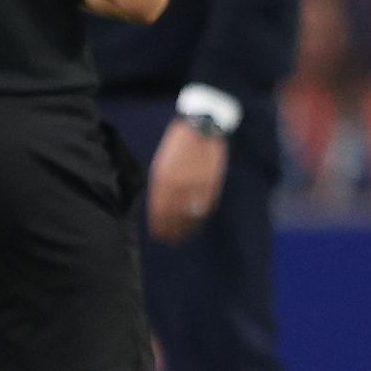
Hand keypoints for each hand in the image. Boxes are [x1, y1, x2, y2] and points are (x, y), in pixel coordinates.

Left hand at [146, 118, 228, 242]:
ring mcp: (198, 186)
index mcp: (164, 180)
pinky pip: (205, 207)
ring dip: (185, 228)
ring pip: (191, 214)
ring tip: (180, 238)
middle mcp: (181, 186)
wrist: (202, 129)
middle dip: (171, 230)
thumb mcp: (162, 164)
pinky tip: (195, 225)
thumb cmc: (177, 145)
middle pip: (175, 216)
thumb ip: (161, 185)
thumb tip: (160, 205)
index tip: (158, 234)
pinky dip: (199, 218)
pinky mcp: (212, 184)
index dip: (159, 224)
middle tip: (168, 240)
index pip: (160, 210)